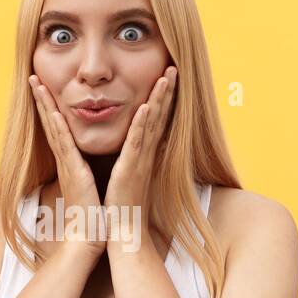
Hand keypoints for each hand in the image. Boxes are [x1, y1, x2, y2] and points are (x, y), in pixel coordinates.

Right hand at [29, 74, 103, 253]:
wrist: (90, 238)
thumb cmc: (93, 214)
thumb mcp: (89, 184)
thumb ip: (84, 170)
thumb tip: (84, 163)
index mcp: (71, 161)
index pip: (58, 128)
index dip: (49, 106)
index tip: (43, 87)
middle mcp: (66, 160)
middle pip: (50, 123)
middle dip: (41, 99)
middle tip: (32, 76)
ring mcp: (68, 166)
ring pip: (54, 129)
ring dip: (46, 106)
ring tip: (37, 85)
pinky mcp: (74, 175)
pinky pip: (66, 148)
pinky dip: (59, 130)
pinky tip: (54, 114)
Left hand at [104, 65, 176, 242]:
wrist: (123, 231)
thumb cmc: (123, 206)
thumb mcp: (128, 176)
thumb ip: (132, 159)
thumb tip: (133, 148)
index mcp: (143, 154)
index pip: (156, 120)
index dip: (163, 97)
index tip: (167, 76)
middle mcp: (146, 154)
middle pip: (159, 115)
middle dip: (167, 90)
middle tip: (174, 66)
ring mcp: (140, 161)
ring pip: (152, 123)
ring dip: (159, 99)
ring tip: (166, 76)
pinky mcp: (130, 170)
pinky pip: (137, 143)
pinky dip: (142, 124)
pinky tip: (146, 106)